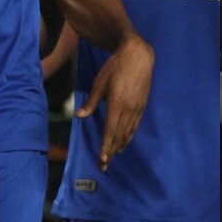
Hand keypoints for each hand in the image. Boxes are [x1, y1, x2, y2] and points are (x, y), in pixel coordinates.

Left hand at [74, 32, 153, 170]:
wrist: (138, 56)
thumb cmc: (115, 67)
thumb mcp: (99, 83)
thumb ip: (91, 102)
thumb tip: (79, 117)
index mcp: (116, 104)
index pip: (110, 131)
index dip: (106, 147)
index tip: (102, 160)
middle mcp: (128, 109)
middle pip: (119, 136)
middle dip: (111, 152)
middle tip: (104, 165)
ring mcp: (137, 108)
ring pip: (128, 133)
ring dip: (119, 146)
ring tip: (112, 157)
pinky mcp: (142, 105)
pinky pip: (135, 126)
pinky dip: (128, 136)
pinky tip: (124, 141)